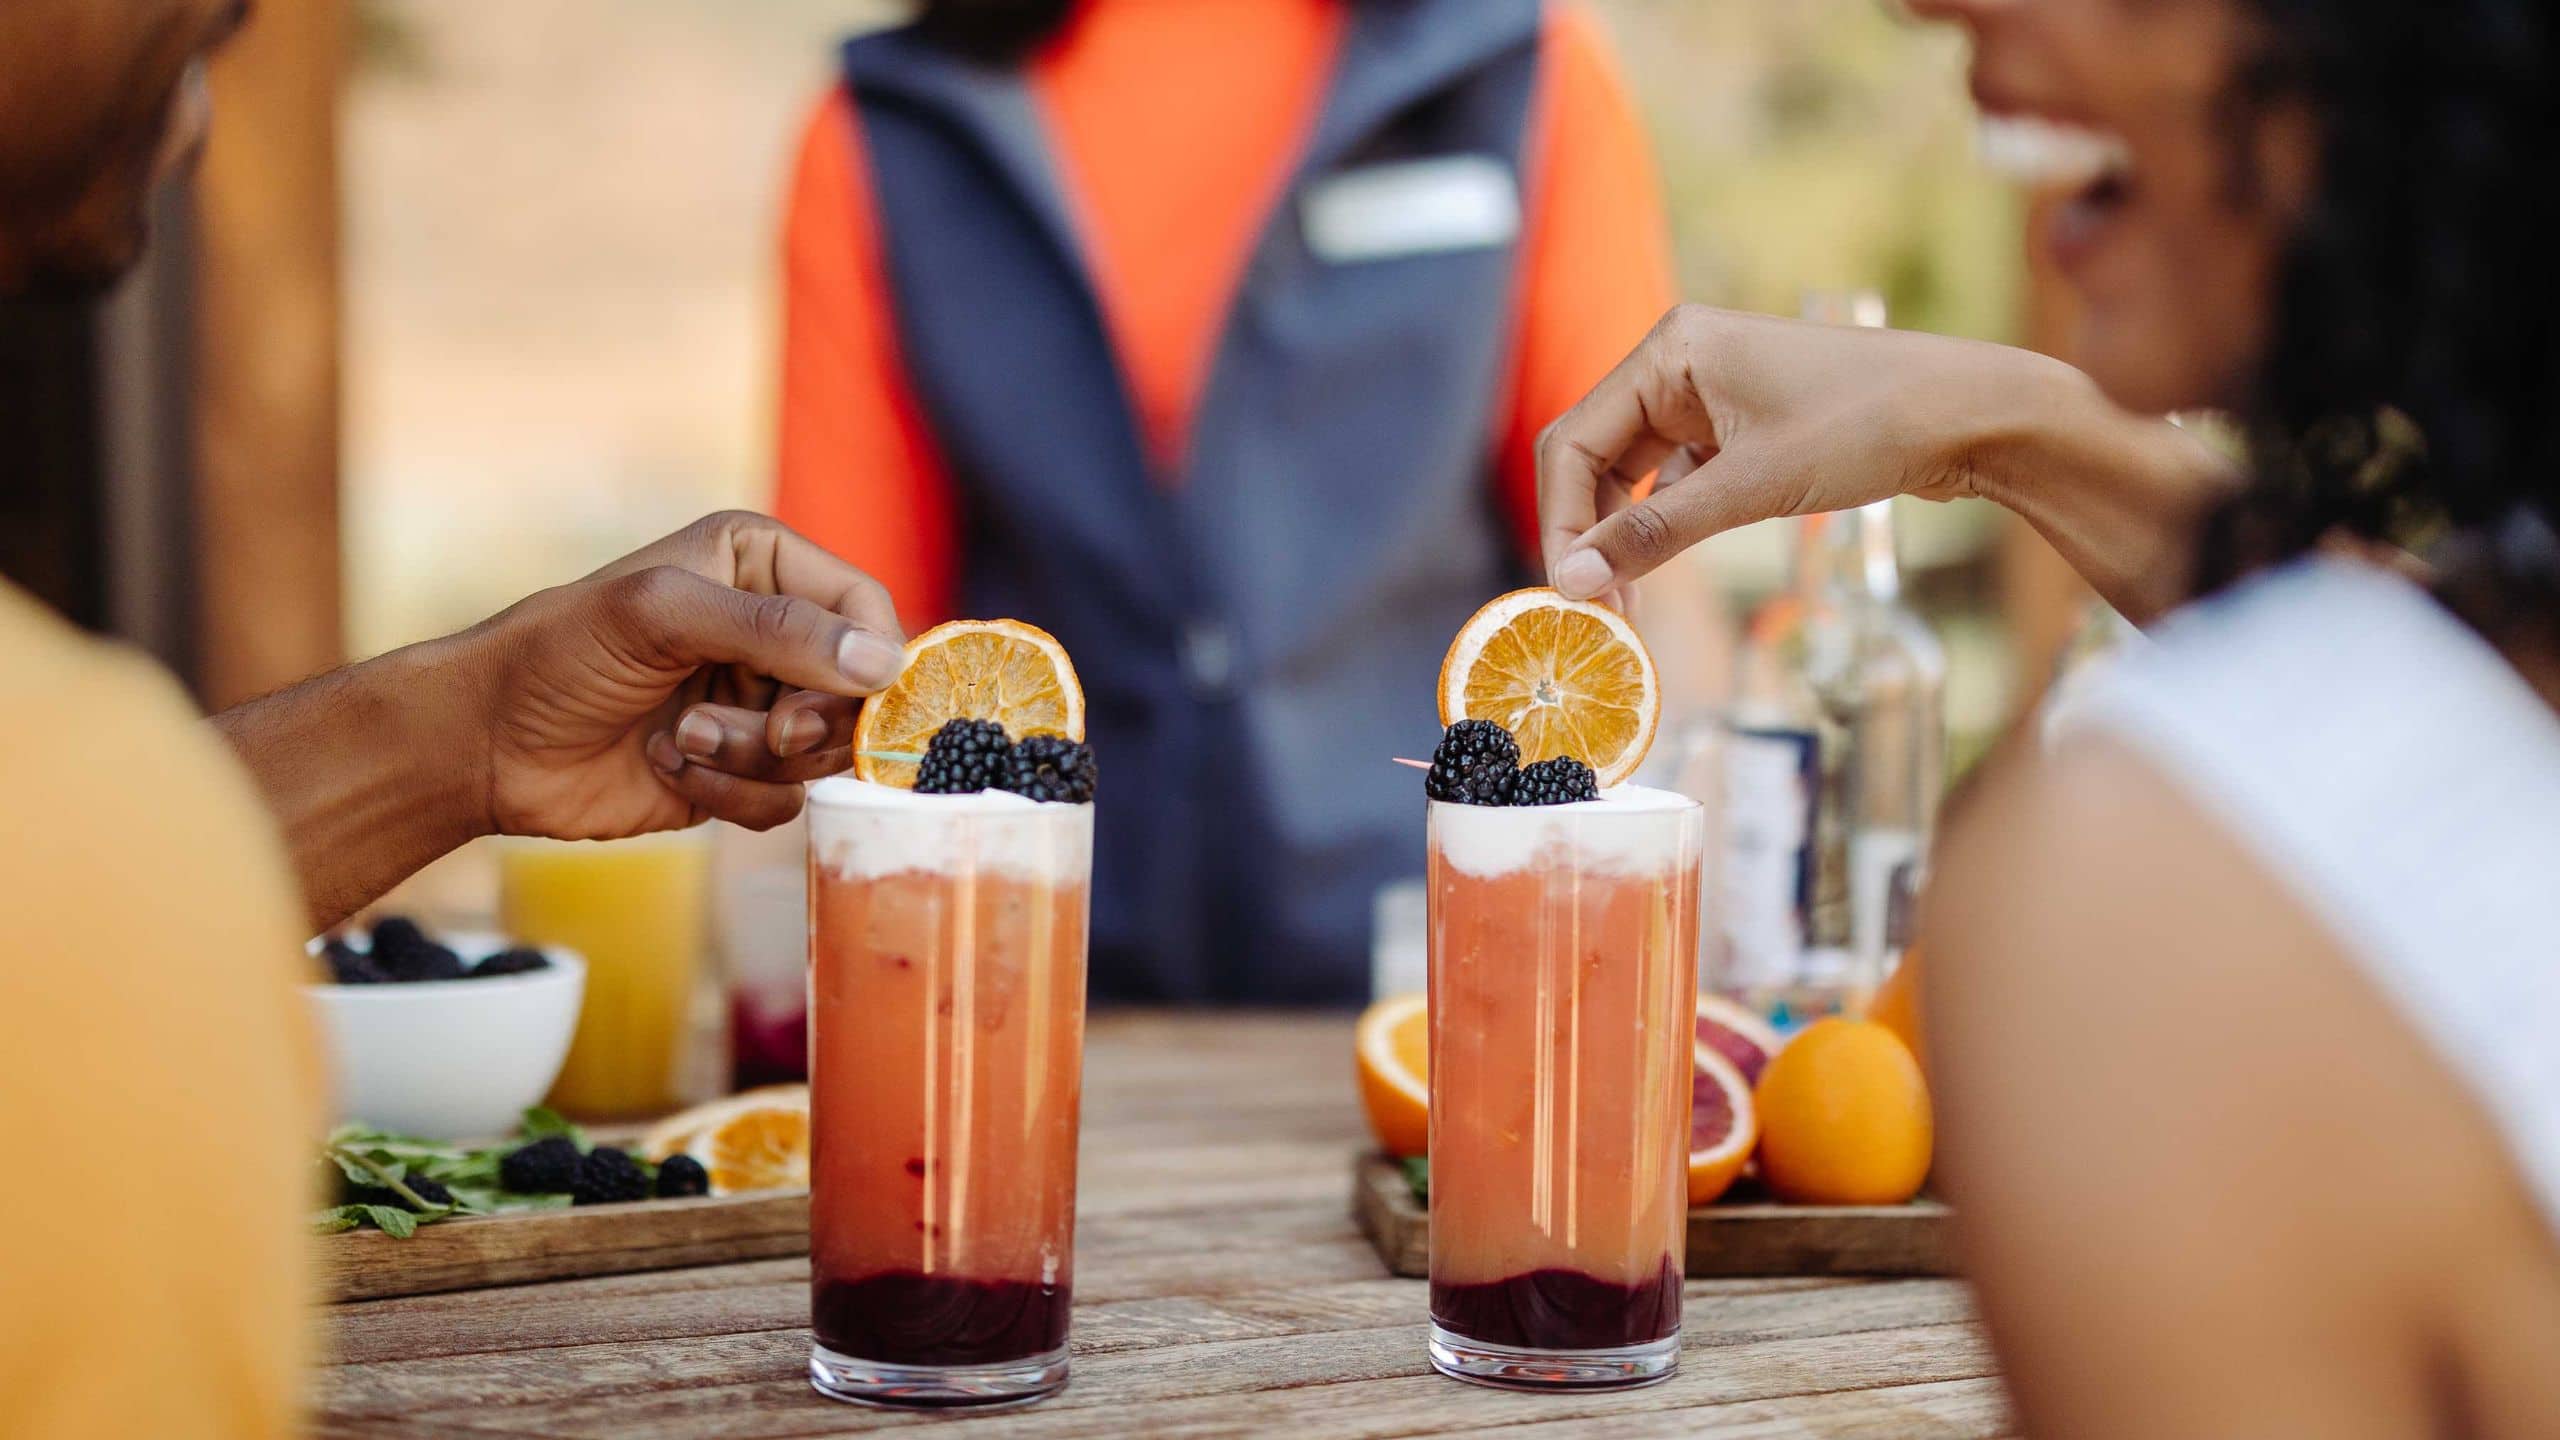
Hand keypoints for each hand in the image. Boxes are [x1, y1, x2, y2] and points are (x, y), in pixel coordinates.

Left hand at [470, 511, 905, 836]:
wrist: (488, 743)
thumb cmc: (561, 653)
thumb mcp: (664, 615)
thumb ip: (777, 630)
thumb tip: (884, 662)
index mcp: (760, 565)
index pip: (863, 605)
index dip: (872, 655)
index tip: (852, 696)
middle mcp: (771, 632)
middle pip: (859, 691)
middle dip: (808, 720)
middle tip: (773, 733)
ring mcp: (757, 705)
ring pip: (823, 751)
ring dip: (755, 757)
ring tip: (685, 739)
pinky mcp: (739, 770)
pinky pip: (785, 799)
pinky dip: (733, 794)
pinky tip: (673, 766)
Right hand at [1538, 305, 2040, 603]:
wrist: (1973, 413)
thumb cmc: (1869, 425)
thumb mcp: (1753, 486)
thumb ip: (1654, 532)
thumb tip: (1572, 579)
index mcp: (1671, 350)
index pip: (1574, 440)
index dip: (1561, 521)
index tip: (1566, 591)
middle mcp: (1680, 363)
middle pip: (1595, 458)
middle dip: (1586, 534)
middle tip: (1594, 609)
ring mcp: (1710, 395)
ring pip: (1632, 475)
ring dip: (1622, 538)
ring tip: (1624, 604)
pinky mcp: (1740, 427)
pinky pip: (1675, 480)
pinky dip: (1663, 527)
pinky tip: (1660, 574)